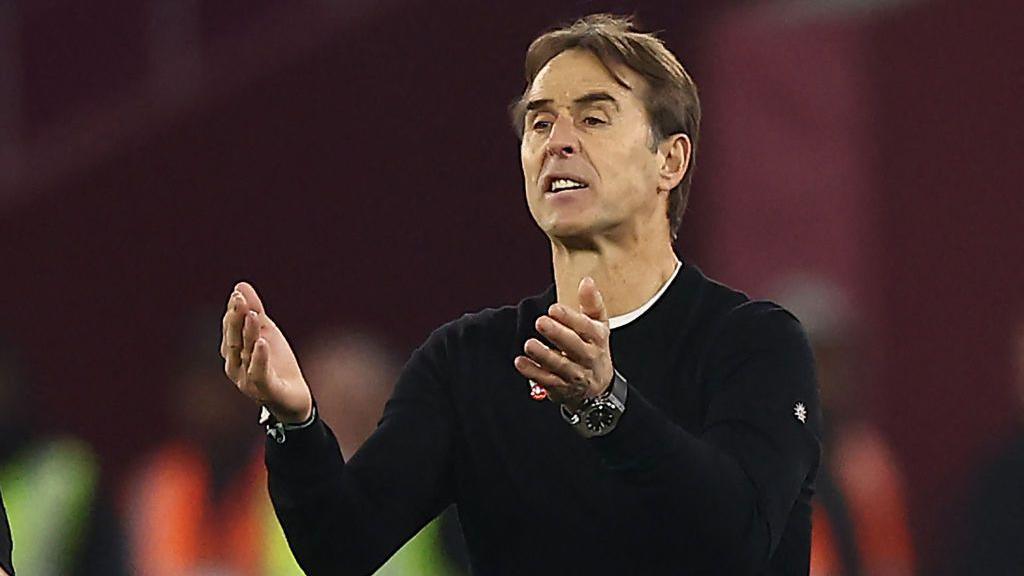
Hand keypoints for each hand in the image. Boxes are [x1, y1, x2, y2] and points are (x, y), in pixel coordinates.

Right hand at [220, 282, 312, 423]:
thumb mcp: (267, 332)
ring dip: (248, 334)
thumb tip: (240, 285)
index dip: (233, 312)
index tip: (238, 293)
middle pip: (233, 340)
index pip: (230, 329)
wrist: (294, 396)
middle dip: (235, 319)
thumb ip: (255, 311)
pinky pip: (259, 373)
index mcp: (234, 351)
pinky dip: (259, 358)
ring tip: (253, 315)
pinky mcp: (264, 390)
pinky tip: (262, 343)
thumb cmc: (276, 362)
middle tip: (239, 299)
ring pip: (245, 354)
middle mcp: (236, 366)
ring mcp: (247, 379)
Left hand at [514, 277, 613, 409]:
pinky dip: (533, 372)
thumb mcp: (599, 325)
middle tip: (541, 322)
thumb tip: (587, 281)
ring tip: (529, 344)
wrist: (599, 388)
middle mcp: (588, 357)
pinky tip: (521, 362)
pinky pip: (546, 381)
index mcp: (597, 338)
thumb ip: (592, 303)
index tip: (554, 309)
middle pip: (573, 346)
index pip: (586, 328)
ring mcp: (574, 374)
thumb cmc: (594, 348)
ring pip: (559, 366)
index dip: (570, 318)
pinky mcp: (560, 387)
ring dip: (543, 355)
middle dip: (557, 334)